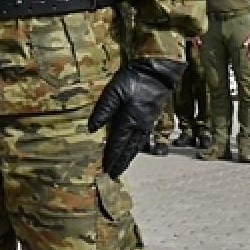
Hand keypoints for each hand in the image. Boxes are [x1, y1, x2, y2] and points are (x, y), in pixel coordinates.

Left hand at [88, 57, 185, 178]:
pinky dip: (136, 148)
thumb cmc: (133, 80)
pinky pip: (142, 139)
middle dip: (120, 162)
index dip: (111, 157)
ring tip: (122, 167)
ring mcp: (147, 123)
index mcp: (129, 120)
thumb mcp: (113, 92)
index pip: (117, 144)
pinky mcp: (151, 118)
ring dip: (129, 158)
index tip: (106, 169)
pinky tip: (133, 150)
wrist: (157, 74)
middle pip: (128, 149)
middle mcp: (139, 126)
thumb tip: (91, 129)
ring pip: (136, 146)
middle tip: (113, 175)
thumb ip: (103, 110)